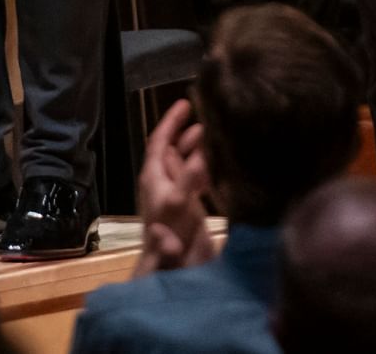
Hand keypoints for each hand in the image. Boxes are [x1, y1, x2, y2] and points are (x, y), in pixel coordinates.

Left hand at [133, 100, 217, 275]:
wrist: (169, 271)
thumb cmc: (169, 237)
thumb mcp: (178, 204)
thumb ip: (188, 179)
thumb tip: (199, 155)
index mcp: (155, 176)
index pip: (160, 141)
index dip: (171, 121)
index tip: (186, 103)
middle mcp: (163, 183)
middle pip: (173, 150)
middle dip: (188, 133)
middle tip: (209, 118)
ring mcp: (176, 196)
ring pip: (185, 165)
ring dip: (198, 150)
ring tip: (216, 137)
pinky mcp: (188, 211)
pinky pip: (196, 181)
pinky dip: (206, 169)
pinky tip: (220, 166)